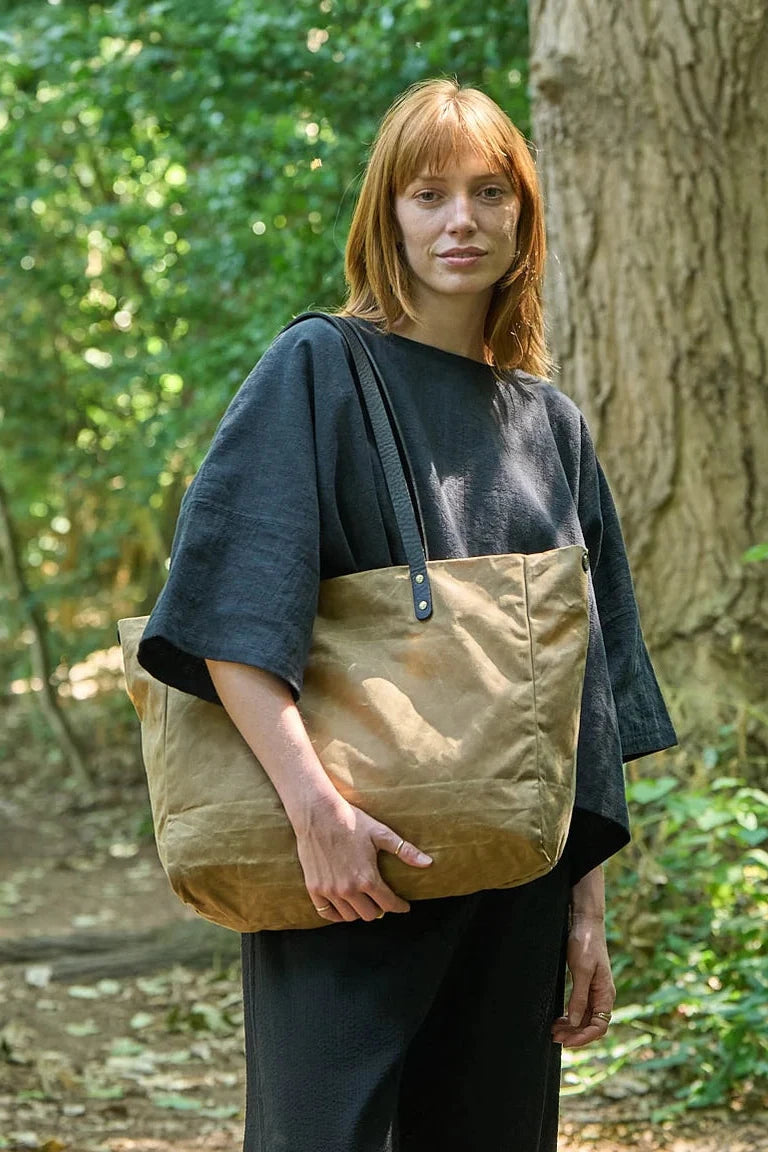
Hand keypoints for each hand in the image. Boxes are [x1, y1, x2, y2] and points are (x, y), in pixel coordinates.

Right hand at [294, 793, 432, 922]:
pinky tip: (343, 906)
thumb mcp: (381, 833)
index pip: (389, 904)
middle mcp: (348, 889)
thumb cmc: (351, 820)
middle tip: (382, 900)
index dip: (399, 906)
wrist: (318, 813)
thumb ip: (405, 851)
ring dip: (359, 911)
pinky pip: (327, 913)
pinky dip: (337, 913)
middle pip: (370, 914)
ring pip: (349, 916)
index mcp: (367, 878)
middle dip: (379, 909)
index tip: (403, 906)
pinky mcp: (314, 888)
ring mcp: (330, 891)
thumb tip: (428, 863)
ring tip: (364, 902)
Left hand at [551, 912, 615, 1047]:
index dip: (584, 1037)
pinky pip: (580, 1008)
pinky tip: (558, 1019)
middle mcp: (602, 995)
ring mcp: (594, 991)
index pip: (599, 1026)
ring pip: (584, 1018)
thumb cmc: (586, 943)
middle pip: (591, 1025)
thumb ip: (579, 997)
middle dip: (574, 1034)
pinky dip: (570, 1016)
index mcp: (606, 993)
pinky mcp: (585, 985)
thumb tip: (575, 1022)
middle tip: (554, 1037)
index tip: (567, 1042)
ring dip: (571, 1027)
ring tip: (553, 1031)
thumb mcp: (581, 970)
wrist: (585, 922)